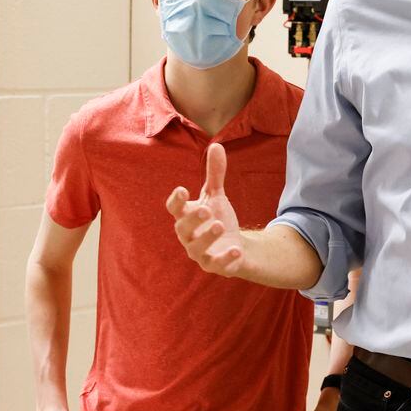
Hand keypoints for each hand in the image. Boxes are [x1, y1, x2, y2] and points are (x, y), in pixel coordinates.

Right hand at [167, 143, 246, 277]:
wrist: (234, 246)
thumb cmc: (218, 218)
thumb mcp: (217, 196)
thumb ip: (215, 174)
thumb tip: (216, 145)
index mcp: (186, 217)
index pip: (174, 209)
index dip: (176, 201)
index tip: (183, 189)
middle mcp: (188, 236)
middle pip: (182, 229)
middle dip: (192, 220)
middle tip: (205, 210)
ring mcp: (200, 253)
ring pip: (196, 249)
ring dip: (207, 237)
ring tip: (219, 225)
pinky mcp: (214, 266)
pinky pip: (216, 265)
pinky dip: (225, 258)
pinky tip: (236, 249)